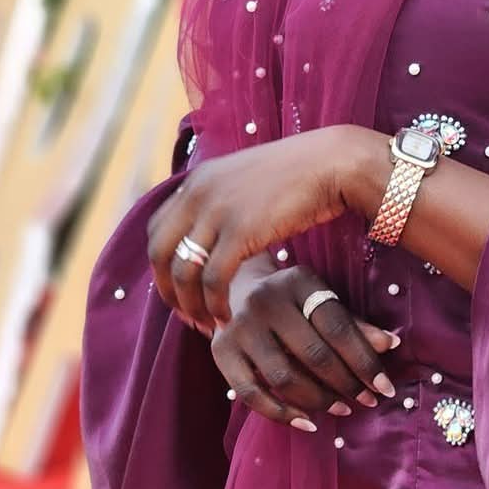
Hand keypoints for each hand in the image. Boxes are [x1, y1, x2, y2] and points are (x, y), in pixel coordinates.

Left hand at [147, 125, 382, 326]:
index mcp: (197, 181)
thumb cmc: (299, 177)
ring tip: (208, 324)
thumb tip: (215, 232)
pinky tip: (227, 317)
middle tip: (187, 316)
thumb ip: (223, 202)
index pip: (157, 230)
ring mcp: (217, 211)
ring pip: (184, 271)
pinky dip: (216, 303)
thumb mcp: (246, 182)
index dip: (161, 267)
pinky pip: (213, 278)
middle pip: (160, 253)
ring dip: (191, 305)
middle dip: (169, 291)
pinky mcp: (240, 231)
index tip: (179, 291)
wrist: (331, 164)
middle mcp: (198, 193)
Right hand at [211, 262, 399, 430]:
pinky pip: (252, 395)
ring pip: (285, 377)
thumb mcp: (321, 301)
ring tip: (341, 409)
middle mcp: (265, 301)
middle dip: (346, 384)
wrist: (233, 289)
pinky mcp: (220, 351)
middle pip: (314, 354)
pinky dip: (282, 414)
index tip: (385, 387)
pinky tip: (307, 422)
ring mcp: (239, 326)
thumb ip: (352, 324)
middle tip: (366, 401)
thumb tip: (390, 345)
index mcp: (298, 282)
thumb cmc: (290, 300)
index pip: (338, 326)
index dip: (365, 361)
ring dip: (319, 400)